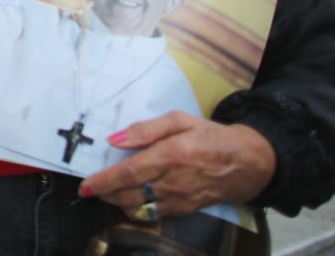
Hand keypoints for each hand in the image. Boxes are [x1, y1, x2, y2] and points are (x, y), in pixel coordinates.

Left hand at [79, 112, 275, 216]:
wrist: (249, 163)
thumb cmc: (211, 137)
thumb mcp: (180, 120)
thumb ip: (146, 129)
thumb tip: (115, 140)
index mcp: (171, 155)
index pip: (129, 173)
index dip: (103, 182)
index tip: (85, 186)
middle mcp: (174, 181)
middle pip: (129, 195)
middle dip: (105, 194)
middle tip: (92, 188)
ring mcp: (180, 200)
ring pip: (139, 209)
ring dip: (118, 203)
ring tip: (108, 192)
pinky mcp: (186, 210)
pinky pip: (153, 215)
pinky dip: (137, 209)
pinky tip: (131, 198)